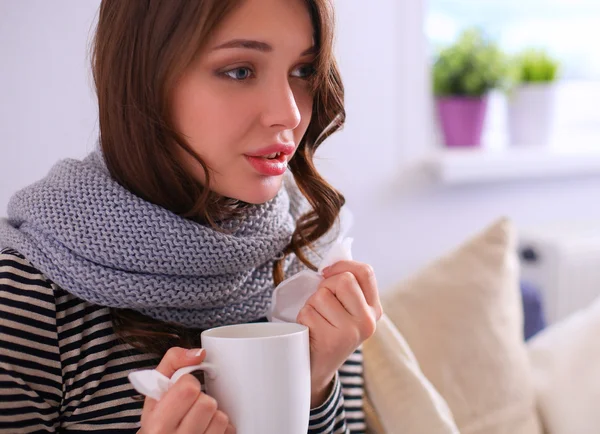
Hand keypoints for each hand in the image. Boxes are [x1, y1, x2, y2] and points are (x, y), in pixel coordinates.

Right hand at [139, 347, 234, 433]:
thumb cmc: (159, 418)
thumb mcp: (156, 390)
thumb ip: (173, 361)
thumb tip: (199, 354)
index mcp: (158, 424)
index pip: (189, 388)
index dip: (188, 384)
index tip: (182, 392)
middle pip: (207, 403)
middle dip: (201, 400)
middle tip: (190, 406)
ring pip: (220, 418)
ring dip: (212, 414)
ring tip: (198, 419)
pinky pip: (229, 430)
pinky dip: (222, 428)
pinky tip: (207, 429)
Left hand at [296, 261, 382, 406]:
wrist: (316, 370)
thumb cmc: (328, 331)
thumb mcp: (346, 310)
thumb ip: (346, 288)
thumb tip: (329, 266)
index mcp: (374, 310)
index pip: (366, 272)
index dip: (343, 265)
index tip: (327, 273)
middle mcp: (367, 321)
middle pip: (344, 279)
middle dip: (326, 285)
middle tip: (322, 303)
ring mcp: (350, 333)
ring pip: (322, 295)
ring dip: (311, 304)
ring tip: (317, 321)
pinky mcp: (330, 341)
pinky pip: (307, 312)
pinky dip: (303, 318)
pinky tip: (310, 332)